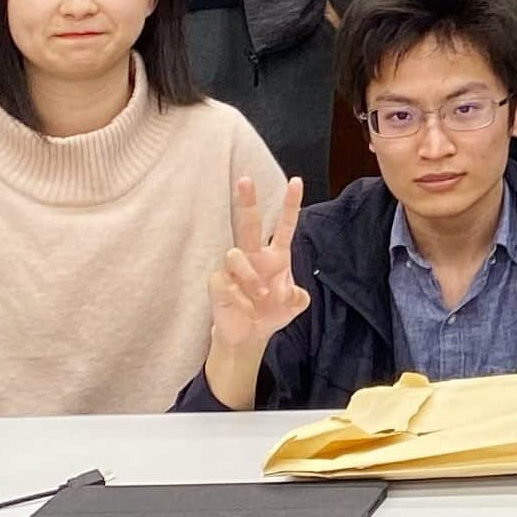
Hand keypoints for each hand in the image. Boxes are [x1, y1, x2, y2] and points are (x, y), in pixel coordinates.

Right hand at [209, 177, 312, 350]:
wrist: (250, 336)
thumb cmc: (271, 313)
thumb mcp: (294, 305)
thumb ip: (298, 297)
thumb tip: (292, 292)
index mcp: (276, 256)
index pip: (284, 225)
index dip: (290, 204)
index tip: (296, 181)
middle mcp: (253, 256)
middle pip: (248, 224)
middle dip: (247, 201)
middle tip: (245, 180)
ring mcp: (233, 268)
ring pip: (235, 255)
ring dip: (252, 278)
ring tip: (262, 297)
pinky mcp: (217, 282)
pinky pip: (224, 280)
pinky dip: (238, 295)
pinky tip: (243, 305)